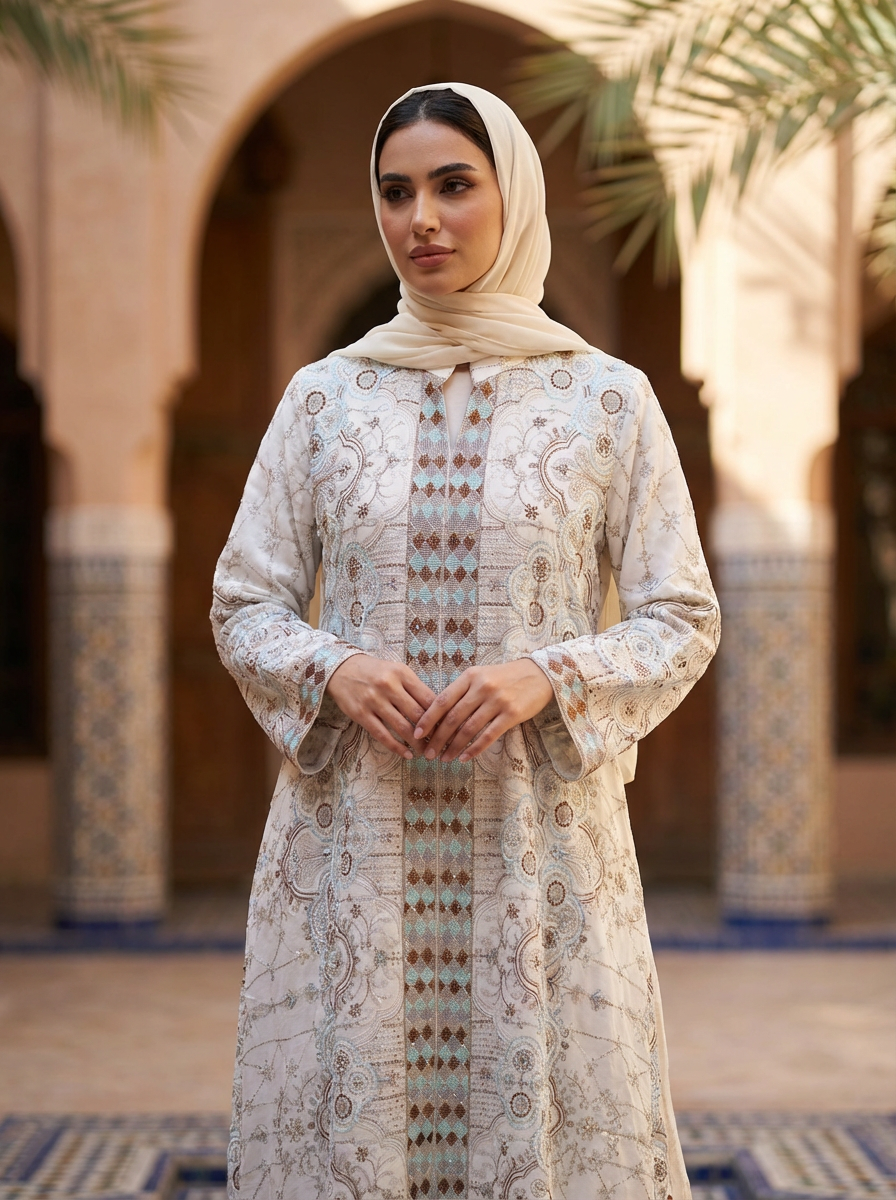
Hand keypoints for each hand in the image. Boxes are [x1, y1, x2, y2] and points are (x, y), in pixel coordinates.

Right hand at [326, 654, 435, 759]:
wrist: (341, 669)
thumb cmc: (375, 671)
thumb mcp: (396, 671)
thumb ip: (414, 688)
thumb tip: (436, 710)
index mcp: (402, 673)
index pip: (428, 698)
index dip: (440, 716)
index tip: (447, 728)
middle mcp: (389, 686)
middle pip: (417, 714)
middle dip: (431, 732)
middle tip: (439, 744)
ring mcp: (374, 701)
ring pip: (402, 727)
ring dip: (417, 743)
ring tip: (425, 751)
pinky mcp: (361, 714)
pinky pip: (382, 735)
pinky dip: (397, 747)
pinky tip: (407, 754)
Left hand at [414, 660, 553, 762]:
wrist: (539, 674)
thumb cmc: (505, 677)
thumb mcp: (481, 676)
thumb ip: (462, 691)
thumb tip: (438, 715)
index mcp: (470, 677)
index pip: (443, 700)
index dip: (428, 719)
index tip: (417, 734)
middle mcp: (482, 688)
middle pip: (453, 718)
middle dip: (438, 738)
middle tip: (428, 753)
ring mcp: (497, 701)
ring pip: (469, 729)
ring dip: (454, 747)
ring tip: (444, 758)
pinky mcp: (512, 714)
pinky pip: (489, 735)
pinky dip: (475, 749)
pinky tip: (465, 758)